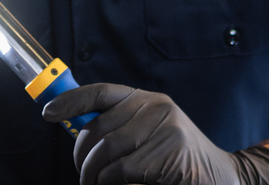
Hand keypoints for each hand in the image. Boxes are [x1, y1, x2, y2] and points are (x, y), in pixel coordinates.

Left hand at [43, 83, 268, 184]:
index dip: (70, 101)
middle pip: (97, 128)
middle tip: (84, 175)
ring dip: (94, 175)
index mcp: (147, 100)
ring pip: (106, 151)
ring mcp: (166, 126)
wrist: (221, 178)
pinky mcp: (170, 150)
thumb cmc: (175, 162)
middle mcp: (156, 106)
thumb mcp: (147, 137)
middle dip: (82, 157)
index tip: (48, 113)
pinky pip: (122, 169)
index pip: (101, 92)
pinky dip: (112, 183)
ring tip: (97, 184)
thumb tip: (75, 130)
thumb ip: (118, 130)